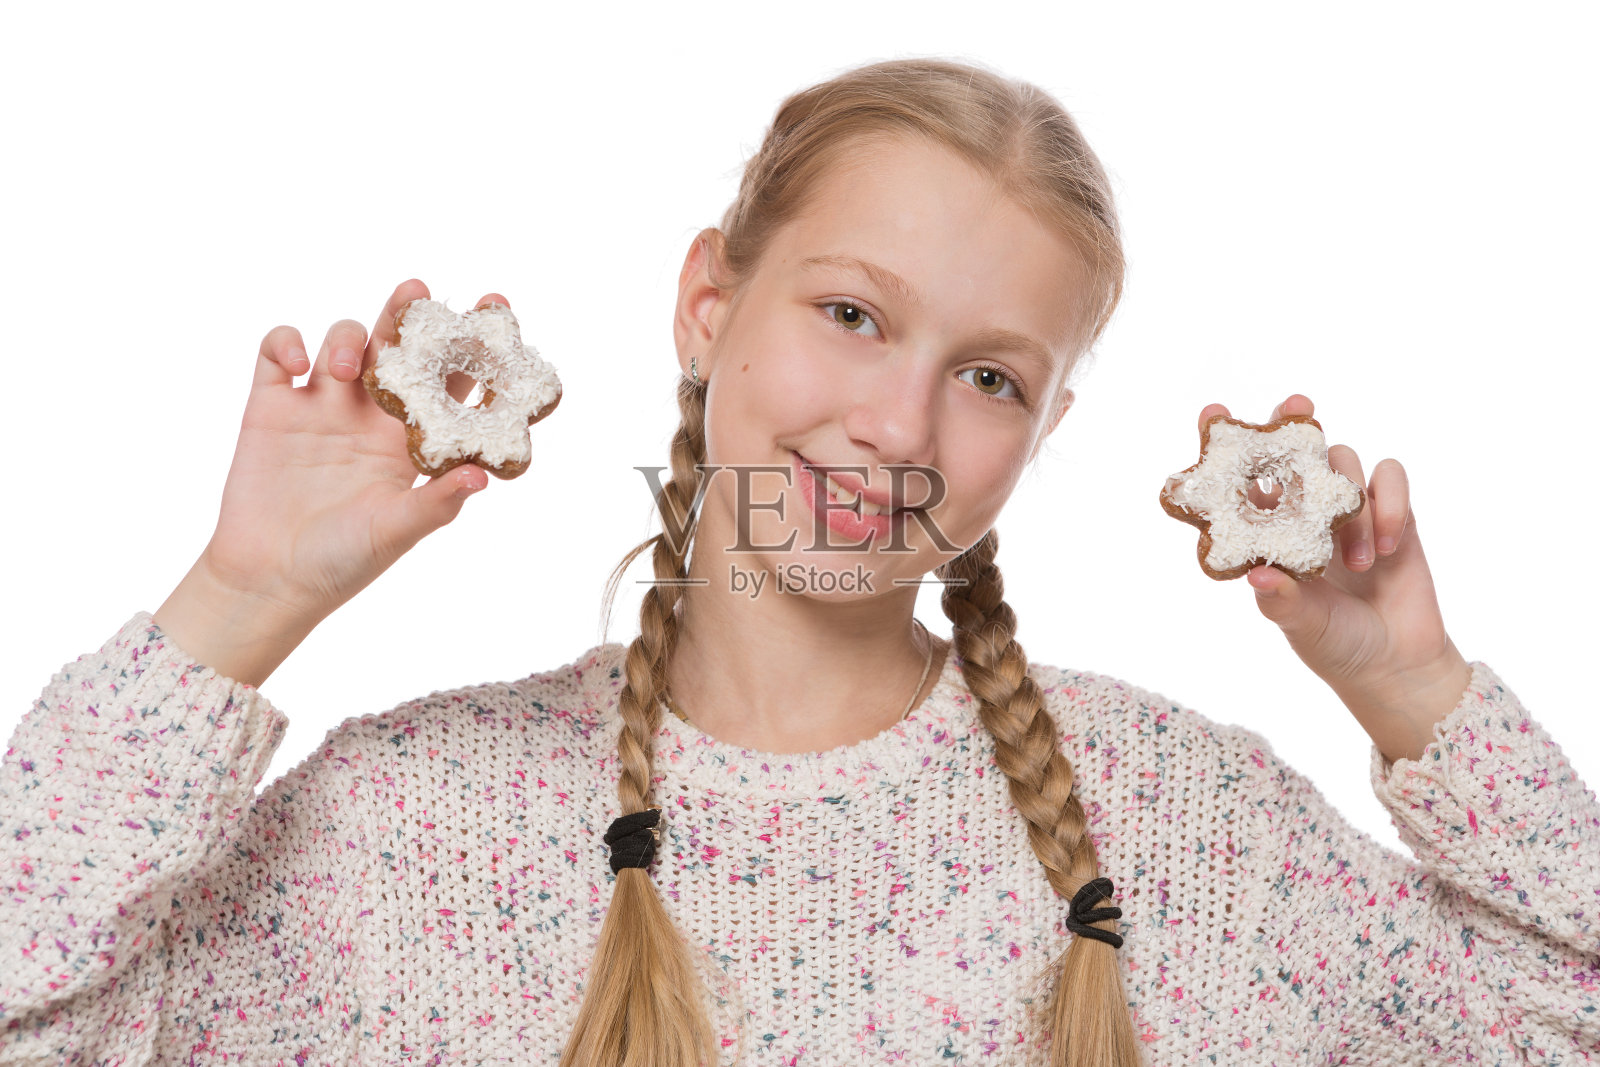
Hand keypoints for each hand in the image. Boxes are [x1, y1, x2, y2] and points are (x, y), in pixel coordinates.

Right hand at [156, 280, 507, 684]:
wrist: (269, 580)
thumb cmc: (342, 562)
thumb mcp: (396, 532)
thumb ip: (436, 501)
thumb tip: (483, 475)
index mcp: (408, 439)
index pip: (449, 382)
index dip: (471, 348)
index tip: (493, 309)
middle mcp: (368, 415)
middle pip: (394, 347)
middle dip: (407, 315)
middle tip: (419, 290)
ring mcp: (320, 405)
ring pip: (342, 341)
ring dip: (348, 339)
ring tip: (346, 369)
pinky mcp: (270, 407)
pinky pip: (276, 353)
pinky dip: (284, 344)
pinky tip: (295, 365)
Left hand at [1198, 394, 1470, 763]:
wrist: (1397, 666)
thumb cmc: (1336, 646)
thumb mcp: (1302, 627)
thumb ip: (1283, 601)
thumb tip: (1257, 575)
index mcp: (1269, 533)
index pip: (1240, 481)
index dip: (1224, 446)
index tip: (1212, 411)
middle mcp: (1305, 514)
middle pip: (1296, 451)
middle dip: (1294, 422)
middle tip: (1298, 405)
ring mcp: (1349, 510)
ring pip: (1345, 463)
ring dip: (1351, 505)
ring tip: (1356, 563)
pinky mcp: (1395, 514)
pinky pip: (1391, 479)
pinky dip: (1389, 504)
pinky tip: (1387, 547)